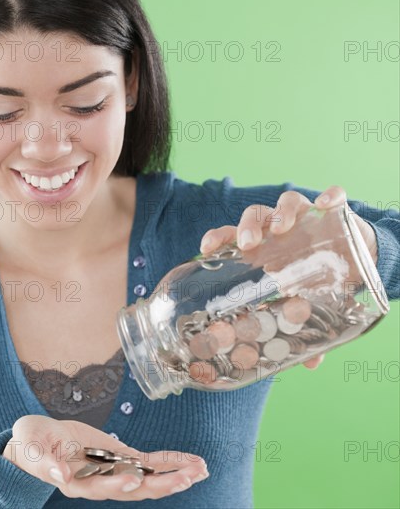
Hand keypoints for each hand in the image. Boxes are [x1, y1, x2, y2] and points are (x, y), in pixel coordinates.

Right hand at [2, 415, 208, 499]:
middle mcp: (100, 482)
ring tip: (200, 470)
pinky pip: (149, 463)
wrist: (37, 443)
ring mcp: (113, 471)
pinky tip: (190, 462)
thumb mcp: (32, 449)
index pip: (101, 487)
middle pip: (135, 488)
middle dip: (162, 484)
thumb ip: (46, 464)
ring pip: (149, 478)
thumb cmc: (31, 445)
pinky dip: (170, 462)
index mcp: (77, 483)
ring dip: (174, 474)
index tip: (134, 480)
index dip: (117, 485)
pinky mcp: (120, 458)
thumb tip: (62, 477)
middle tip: (189, 478)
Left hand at [199, 185, 377, 369]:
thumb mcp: (306, 303)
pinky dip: (331, 196)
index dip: (217, 238)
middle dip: (248, 227)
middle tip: (249, 245)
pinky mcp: (334, 211)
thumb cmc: (317, 277)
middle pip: (255, 216)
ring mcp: (305, 216)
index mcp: (264, 248)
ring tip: (283, 228)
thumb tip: (309, 365)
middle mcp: (279, 228)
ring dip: (282, 212)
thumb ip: (303, 327)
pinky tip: (328, 204)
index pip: (232, 237)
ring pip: (286, 202)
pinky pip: (333, 197)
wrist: (356, 258)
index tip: (206, 248)